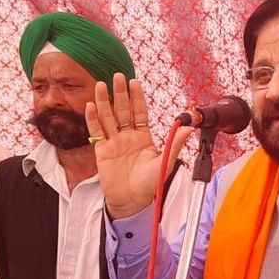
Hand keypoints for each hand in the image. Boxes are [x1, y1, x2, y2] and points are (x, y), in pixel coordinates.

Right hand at [85, 73, 191, 218]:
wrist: (132, 201)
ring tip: (101, 85)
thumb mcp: (165, 163)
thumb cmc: (149, 184)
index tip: (135, 83)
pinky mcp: (102, 151)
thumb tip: (187, 127)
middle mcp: (128, 136)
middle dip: (120, 93)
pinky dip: (93, 119)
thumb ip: (175, 144)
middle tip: (117, 76)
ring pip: (107, 117)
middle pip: (122, 110)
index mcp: (143, 137)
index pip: (140, 112)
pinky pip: (96, 132)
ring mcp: (113, 142)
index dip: (137, 98)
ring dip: (104, 101)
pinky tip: (91, 106)